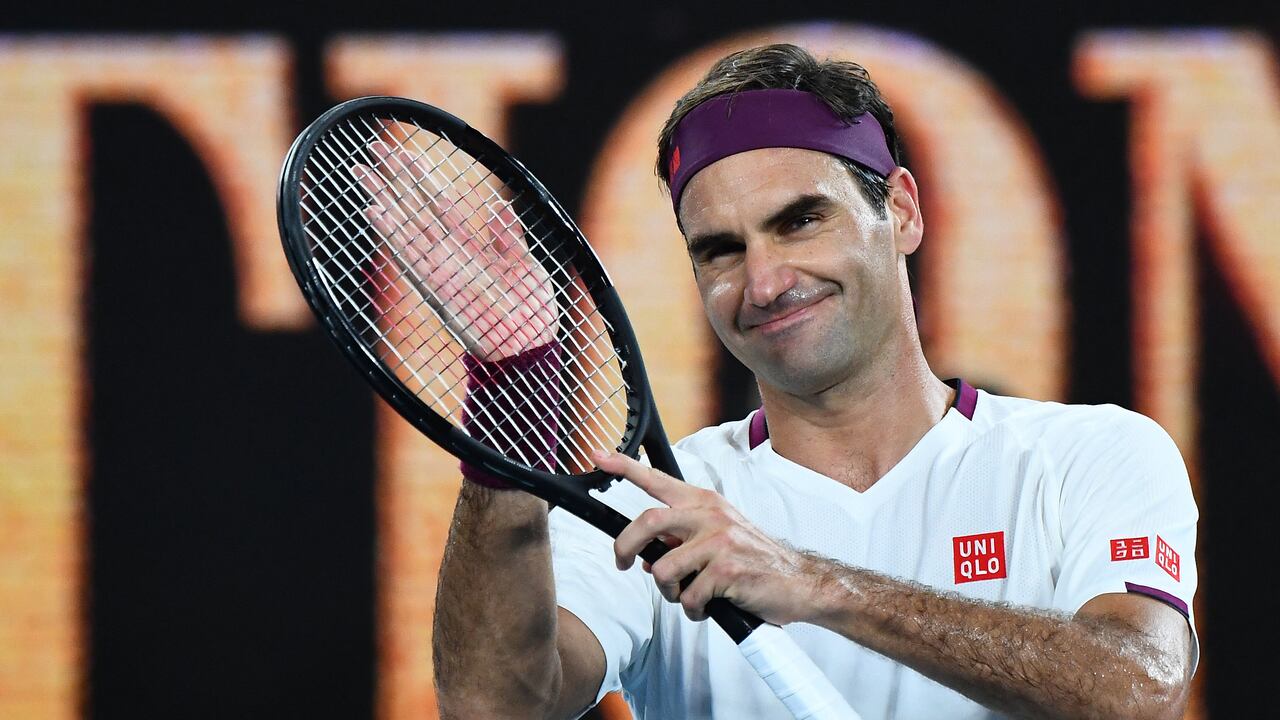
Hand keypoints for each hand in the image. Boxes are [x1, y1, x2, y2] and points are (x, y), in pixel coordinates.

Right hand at [352, 141, 558, 360]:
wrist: (529, 350)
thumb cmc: (533, 312)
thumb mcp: (526, 268)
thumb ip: (509, 239)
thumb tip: (500, 207)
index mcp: (473, 244)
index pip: (442, 200)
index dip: (423, 176)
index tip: (403, 151)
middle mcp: (451, 252)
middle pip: (416, 206)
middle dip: (393, 177)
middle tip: (370, 148)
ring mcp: (441, 268)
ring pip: (406, 224)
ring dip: (384, 198)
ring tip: (361, 172)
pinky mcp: (436, 287)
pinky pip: (409, 255)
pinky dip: (391, 234)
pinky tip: (374, 213)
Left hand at [596, 450, 823, 624]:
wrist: (800, 581)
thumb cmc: (755, 560)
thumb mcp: (719, 536)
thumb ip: (683, 538)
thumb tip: (646, 553)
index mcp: (705, 503)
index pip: (658, 480)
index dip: (625, 467)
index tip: (599, 456)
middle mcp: (711, 516)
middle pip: (648, 522)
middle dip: (625, 547)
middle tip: (625, 564)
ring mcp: (720, 542)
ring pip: (664, 569)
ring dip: (669, 593)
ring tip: (689, 596)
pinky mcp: (728, 570)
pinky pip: (689, 597)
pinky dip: (694, 610)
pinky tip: (710, 607)